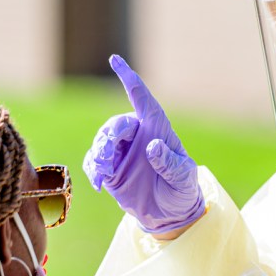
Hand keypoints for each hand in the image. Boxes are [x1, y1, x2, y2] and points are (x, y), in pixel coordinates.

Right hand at [82, 55, 205, 234]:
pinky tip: (99, 184)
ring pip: (101, 140)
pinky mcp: (110, 168)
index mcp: (158, 130)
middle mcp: (138, 136)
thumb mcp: (183, 179)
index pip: (142, 99)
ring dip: (98, 155)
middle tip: (106, 160)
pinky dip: (92, 169)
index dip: (129, 78)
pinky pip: (94, 160)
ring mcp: (122, 151)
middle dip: (108, 138)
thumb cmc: (183, 191)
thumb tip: (153, 146)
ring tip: (103, 175)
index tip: (115, 59)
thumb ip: (170, 163)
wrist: (170, 215)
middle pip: (116, 124)